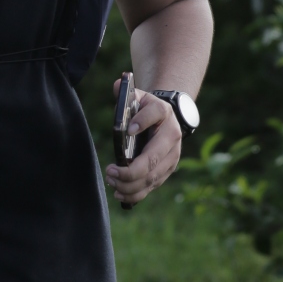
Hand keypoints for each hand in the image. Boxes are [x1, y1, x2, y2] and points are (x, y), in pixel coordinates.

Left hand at [105, 81, 181, 208]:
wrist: (167, 119)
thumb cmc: (147, 108)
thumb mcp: (139, 96)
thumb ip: (127, 93)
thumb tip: (117, 87)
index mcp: (164, 114)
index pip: (155, 115)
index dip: (141, 122)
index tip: (128, 129)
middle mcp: (172, 137)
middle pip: (152, 159)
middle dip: (130, 171)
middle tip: (110, 171)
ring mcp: (171, 157)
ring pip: (152, 177)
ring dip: (130, 185)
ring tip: (112, 182)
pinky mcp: (166, 171)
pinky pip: (152, 186)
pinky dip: (136, 194)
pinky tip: (120, 194)